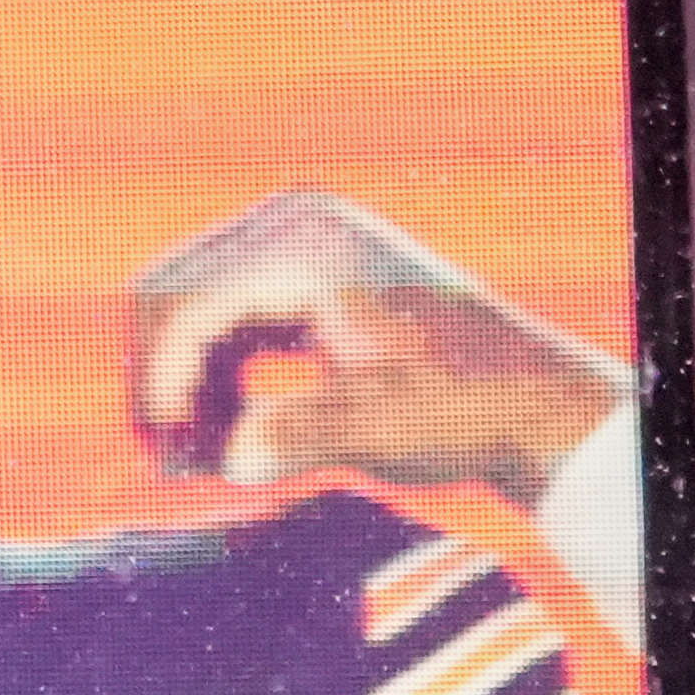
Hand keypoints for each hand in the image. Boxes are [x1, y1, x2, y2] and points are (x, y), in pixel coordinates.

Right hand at [127, 194, 631, 510]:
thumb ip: (299, 438)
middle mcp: (294, 229)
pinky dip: (218, 379)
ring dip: (187, 382)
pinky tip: (225, 437)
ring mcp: (299, 252)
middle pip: (178, 293)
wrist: (533, 405)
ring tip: (193, 458)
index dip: (166, 376)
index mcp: (306, 247)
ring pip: (199, 310)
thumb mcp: (379, 426)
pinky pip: (232, 325)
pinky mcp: (307, 286)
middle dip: (164, 375)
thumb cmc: (466, 410)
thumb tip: (233, 465)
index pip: (193, 302)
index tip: (162, 442)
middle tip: (163, 453)